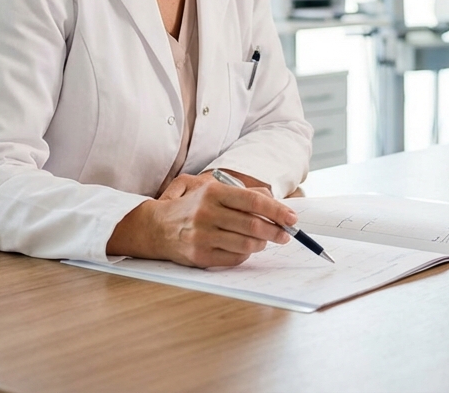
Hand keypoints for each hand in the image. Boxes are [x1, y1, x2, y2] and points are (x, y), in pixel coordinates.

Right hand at [108, 173, 298, 267]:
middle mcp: (207, 213)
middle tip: (285, 234)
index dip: (277, 211)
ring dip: (262, 245)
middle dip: (276, 231)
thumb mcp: (212, 188)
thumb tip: (272, 199)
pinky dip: (246, 255)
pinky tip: (245, 249)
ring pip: (246, 245)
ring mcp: (202, 236)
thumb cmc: (192, 206)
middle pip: (253, 226)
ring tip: (264, 241)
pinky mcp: (200, 256)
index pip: (254, 202)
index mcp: (213, 193)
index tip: (292, 218)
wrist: (156, 227)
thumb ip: (243, 192)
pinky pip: (234, 259)